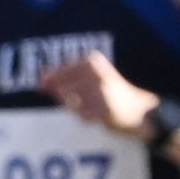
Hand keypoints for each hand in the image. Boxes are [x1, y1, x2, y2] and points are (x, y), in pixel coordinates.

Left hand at [36, 51, 162, 138]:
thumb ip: (65, 79)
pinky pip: (81, 116)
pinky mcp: (104, 109)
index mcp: (93, 62)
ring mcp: (100, 92)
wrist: (140, 112)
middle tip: (77, 100)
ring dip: (76, 107)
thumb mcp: (90, 79)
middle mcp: (96, 74)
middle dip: (60, 94)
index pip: (63, 70)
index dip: (49, 78)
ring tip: (92, 106)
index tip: (39, 84)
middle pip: (63, 87)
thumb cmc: (111, 94)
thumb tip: (40, 81)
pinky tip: (96, 114)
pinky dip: (85, 117)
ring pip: (70, 103)